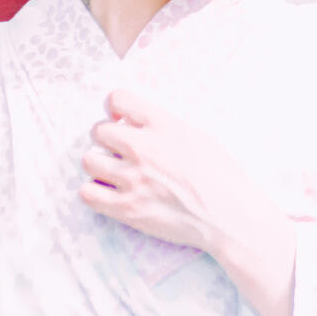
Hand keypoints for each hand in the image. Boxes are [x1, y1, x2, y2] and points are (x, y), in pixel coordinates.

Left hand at [80, 85, 297, 315]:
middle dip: (106, 138)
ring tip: (114, 172)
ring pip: (89, 161)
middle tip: (118, 150)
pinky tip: (109, 192)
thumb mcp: (196, 136)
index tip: (120, 119)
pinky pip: (88, 193)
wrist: (229, 217)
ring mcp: (133, 180)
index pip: (117, 99)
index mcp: (163, 126)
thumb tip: (135, 120)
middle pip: (98, 131)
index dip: (114, 108)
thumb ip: (163, 125)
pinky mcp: (127, 208)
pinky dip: (94, 192)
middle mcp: (144, 149)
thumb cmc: (220, 176)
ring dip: (99, 165)